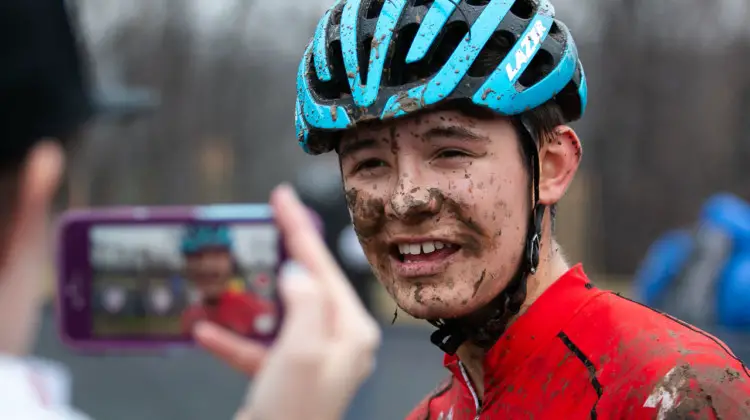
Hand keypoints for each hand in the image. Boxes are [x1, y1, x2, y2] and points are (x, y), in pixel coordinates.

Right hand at [195, 184, 380, 419]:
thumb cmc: (294, 416)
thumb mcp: (303, 349)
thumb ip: (305, 300)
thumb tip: (297, 273)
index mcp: (351, 331)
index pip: (324, 267)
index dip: (300, 229)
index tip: (282, 198)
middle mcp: (338, 342)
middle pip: (305, 285)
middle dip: (279, 257)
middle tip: (259, 225)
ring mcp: (313, 360)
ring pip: (279, 313)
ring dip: (250, 299)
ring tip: (227, 276)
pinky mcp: (287, 378)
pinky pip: (259, 348)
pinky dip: (235, 338)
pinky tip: (207, 331)